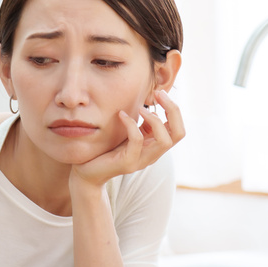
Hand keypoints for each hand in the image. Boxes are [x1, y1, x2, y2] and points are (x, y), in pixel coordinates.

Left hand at [71, 89, 185, 187]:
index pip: (178, 129)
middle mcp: (153, 154)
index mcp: (155, 146)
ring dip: (154, 120)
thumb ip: (143, 126)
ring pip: (164, 141)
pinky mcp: (128, 163)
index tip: (159, 93)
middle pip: (178, 134)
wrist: (89, 172)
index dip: (174, 109)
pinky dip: (131, 124)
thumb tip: (152, 108)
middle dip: (172, 110)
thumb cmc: (109, 150)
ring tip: (140, 108)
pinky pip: (137, 141)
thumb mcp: (130, 135)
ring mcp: (142, 160)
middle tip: (157, 94)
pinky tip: (120, 115)